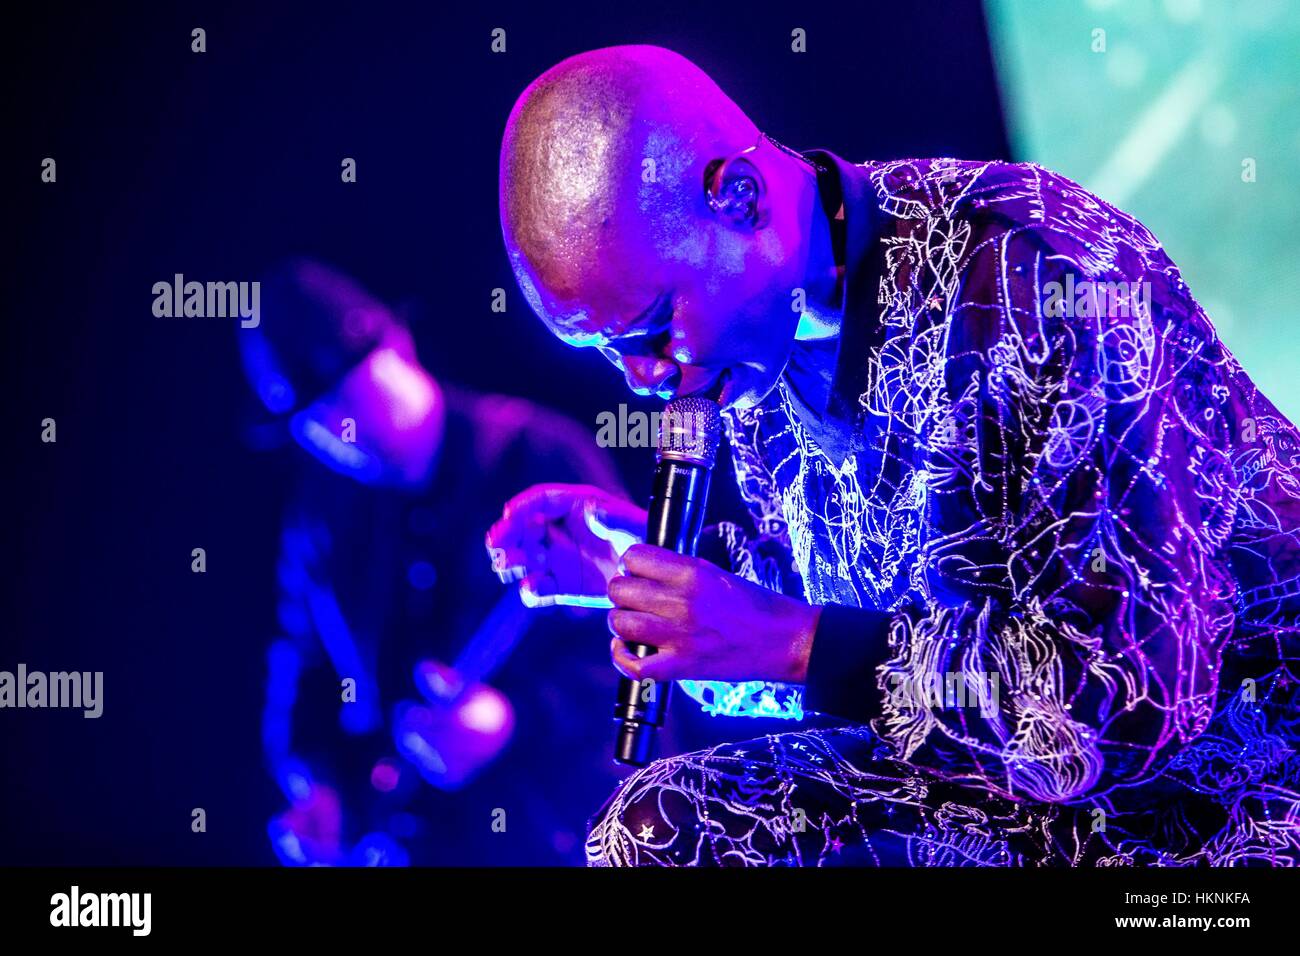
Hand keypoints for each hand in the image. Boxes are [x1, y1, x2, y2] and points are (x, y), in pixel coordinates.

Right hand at [486, 483, 646, 607]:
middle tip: (497, 546)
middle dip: (507, 535)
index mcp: (576, 506)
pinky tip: (533, 590)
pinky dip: (531, 590)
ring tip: (509, 567)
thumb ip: (614, 518)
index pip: (542, 500)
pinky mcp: (561, 587)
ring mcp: (558, 559)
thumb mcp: (635, 527)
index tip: (510, 515)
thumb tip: (590, 511)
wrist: (655, 581)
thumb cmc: (648, 542)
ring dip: (511, 562)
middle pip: (524, 529)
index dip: (523, 506)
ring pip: (524, 558)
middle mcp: (561, 530)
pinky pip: (538, 588)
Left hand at [606, 543, 819, 683]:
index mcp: (693, 573)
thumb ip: (678, 571)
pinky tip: (627, 648)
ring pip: (620, 623)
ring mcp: (680, 637)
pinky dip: (622, 657)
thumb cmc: (756, 605)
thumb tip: (642, 569)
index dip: (630, 564)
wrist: (787, 641)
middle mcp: (682, 602)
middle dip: (621, 592)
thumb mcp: (716, 573)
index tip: (635, 572)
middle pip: (619, 590)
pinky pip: (633, 665)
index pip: (634, 557)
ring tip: (633, 622)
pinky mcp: (682, 667)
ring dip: (621, 621)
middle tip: (633, 598)